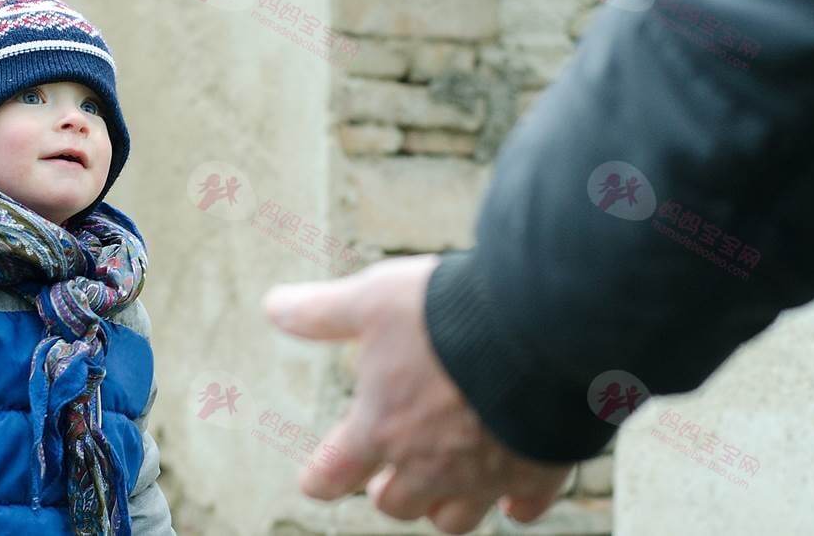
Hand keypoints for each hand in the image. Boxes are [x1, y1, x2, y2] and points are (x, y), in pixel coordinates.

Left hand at [262, 254, 573, 532]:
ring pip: (454, 518)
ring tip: (440, 487)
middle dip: (387, 492)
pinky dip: (515, 503)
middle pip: (396, 505)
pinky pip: (523, 506)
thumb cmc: (446, 313)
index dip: (320, 478)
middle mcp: (429, 464)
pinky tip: (512, 495)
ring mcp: (485, 474)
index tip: (316, 479)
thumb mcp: (372, 299)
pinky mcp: (538, 470)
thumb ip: (323, 312)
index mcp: (380, 429)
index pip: (332, 474)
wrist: (539, 326)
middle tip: (384, 478)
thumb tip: (274, 307)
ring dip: (442, 506)